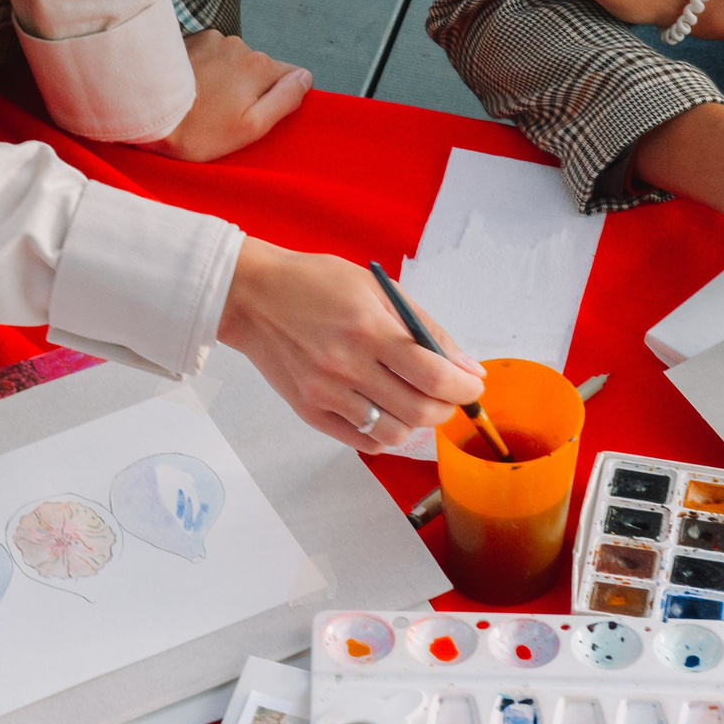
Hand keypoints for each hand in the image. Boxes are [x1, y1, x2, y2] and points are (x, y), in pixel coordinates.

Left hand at [148, 31, 310, 162]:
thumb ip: (284, 100)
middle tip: (222, 114)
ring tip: (202, 102)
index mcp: (260, 67)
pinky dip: (204, 69)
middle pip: (259, 69)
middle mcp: (239, 45)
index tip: (255, 115)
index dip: (278, 98)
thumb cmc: (198, 131)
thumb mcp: (250, 127)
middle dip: (248, 88)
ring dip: (224, 78)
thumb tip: (305, 78)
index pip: (290, 76)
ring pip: (233, 61)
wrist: (145, 113)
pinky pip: (209, 55)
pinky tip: (189, 89)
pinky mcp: (189, 40)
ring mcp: (212, 40)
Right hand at [218, 239, 486, 451]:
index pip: (434, 375)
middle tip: (448, 394)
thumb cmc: (315, 283)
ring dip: (418, 423)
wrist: (251, 296)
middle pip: (419, 411)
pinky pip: (363, 440)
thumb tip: (466, 367)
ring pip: (394, 433)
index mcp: (368, 329)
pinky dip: (386, 434)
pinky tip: (387, 412)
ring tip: (416, 401)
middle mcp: (346, 366)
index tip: (472, 386)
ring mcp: (326, 393)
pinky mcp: (309, 411)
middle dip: (447, 408)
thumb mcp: (378, 288)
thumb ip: (426, 329)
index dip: (464, 388)